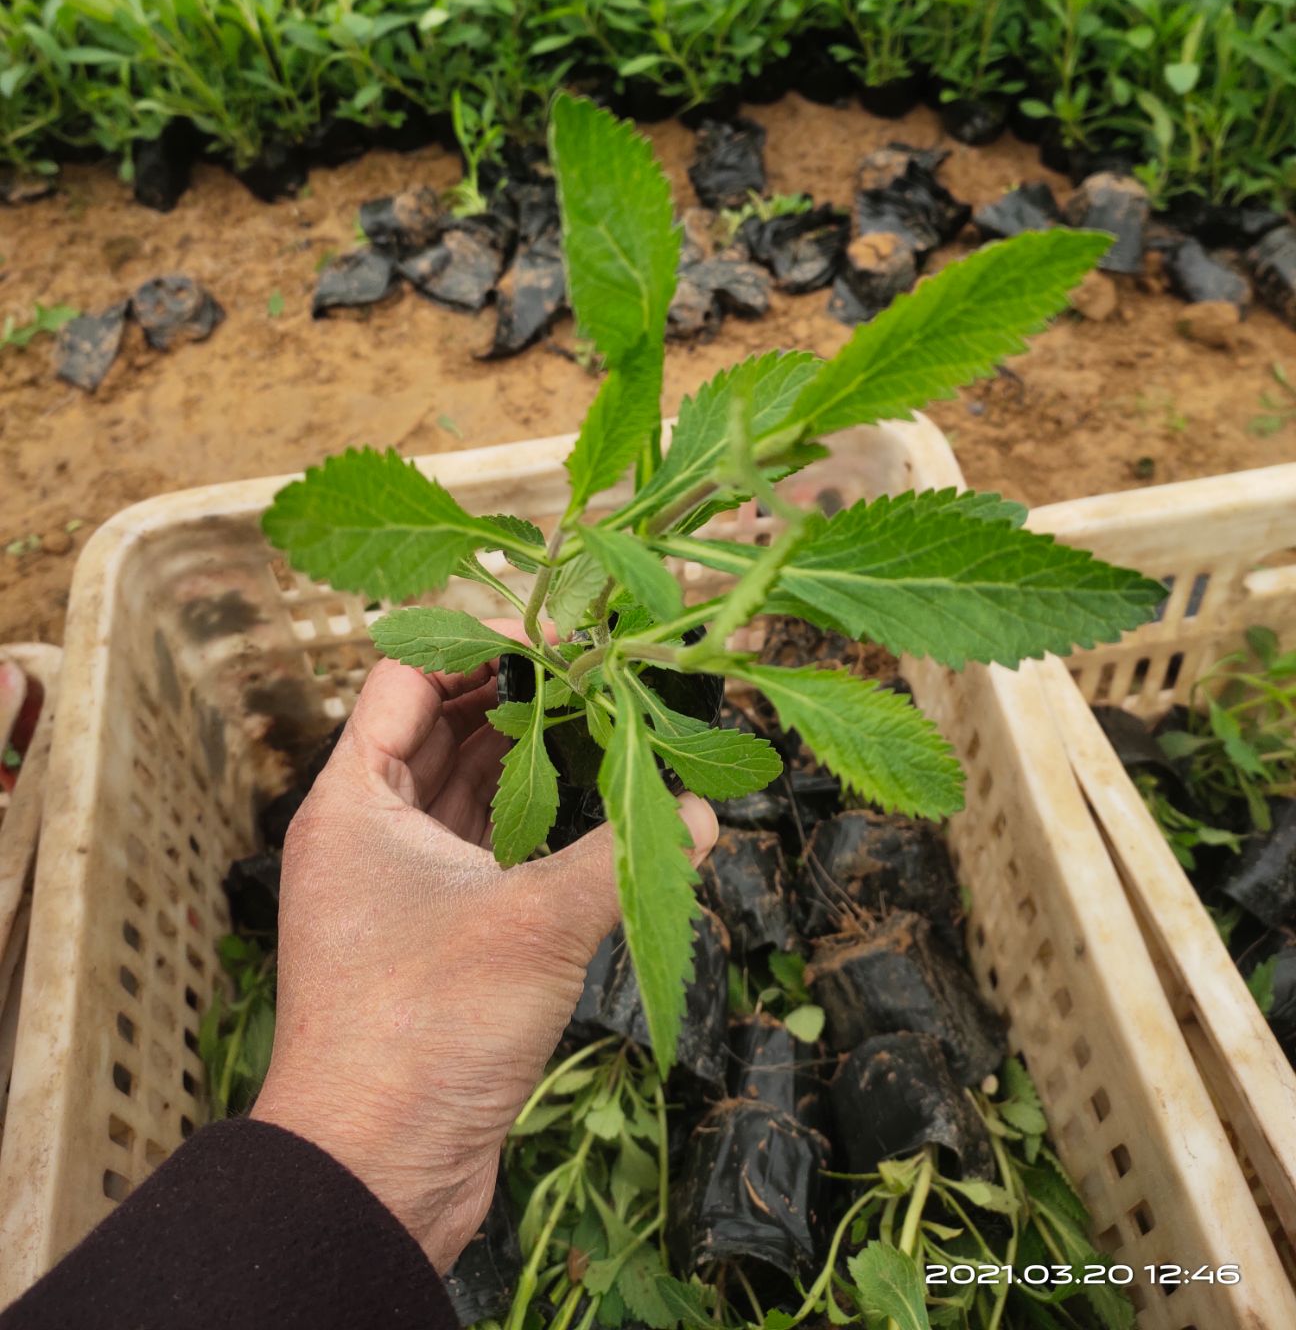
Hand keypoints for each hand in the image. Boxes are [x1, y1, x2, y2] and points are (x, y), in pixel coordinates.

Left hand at [251, 653, 717, 1272]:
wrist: (375, 1173)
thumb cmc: (422, 1032)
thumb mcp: (535, 924)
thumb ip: (625, 853)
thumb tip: (700, 812)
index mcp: (352, 800)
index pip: (407, 672)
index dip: (480, 638)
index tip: (560, 627)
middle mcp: (367, 830)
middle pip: (444, 726)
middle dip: (523, 693)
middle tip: (604, 670)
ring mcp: (397, 885)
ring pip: (472, 790)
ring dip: (537, 758)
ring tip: (613, 725)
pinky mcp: (434, 935)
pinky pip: (489, 849)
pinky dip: (540, 825)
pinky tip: (602, 811)